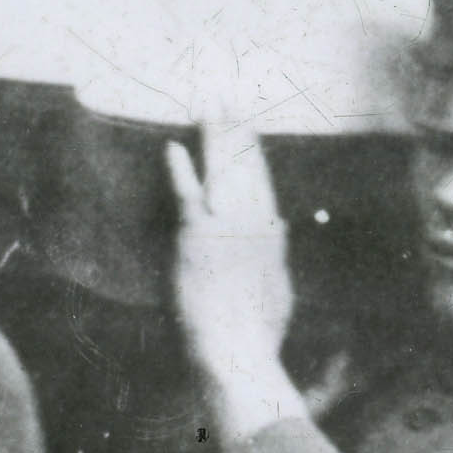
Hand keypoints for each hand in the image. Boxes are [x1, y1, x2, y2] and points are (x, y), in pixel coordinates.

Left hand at [165, 129, 307, 440]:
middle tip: (230, 103)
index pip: (262, 183)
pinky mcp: (198, 237)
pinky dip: (181, 170)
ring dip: (216, 139)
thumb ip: (276, 254)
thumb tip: (279, 230)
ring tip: (211, 111)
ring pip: (221, 172)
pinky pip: (188, 196)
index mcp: (270, 235)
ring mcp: (226, 227)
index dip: (253, 153)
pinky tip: (173, 147)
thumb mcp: (279, 291)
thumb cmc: (257, 333)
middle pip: (245, 168)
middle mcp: (253, 223)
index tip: (248, 129)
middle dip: (237, 133)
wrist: (237, 350)